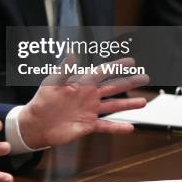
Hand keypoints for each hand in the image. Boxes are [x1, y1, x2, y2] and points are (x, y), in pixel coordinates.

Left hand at [18, 56, 148, 148]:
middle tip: (144, 78)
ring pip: (113, 106)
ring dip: (128, 105)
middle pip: (113, 87)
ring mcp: (89, 110)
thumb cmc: (41, 101)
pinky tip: (129, 128)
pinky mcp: (87, 125)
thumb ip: (64, 69)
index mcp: (81, 83)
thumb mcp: (52, 83)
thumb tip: (72, 53)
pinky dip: (117, 128)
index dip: (116, 66)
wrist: (36, 124)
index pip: (102, 72)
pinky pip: (105, 126)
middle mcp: (88, 96)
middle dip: (129, 83)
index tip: (130, 61)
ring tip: (143, 102)